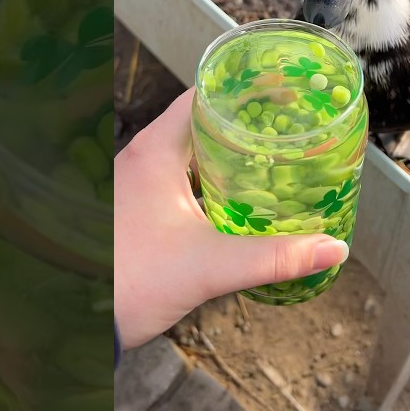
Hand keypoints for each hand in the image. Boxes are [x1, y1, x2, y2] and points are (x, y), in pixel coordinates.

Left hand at [113, 87, 349, 349]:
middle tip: (288, 129)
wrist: (78, 320)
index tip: (280, 90)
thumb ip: (274, 257)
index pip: (203, 97)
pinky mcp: (138, 213)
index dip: (243, 91)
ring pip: (192, 158)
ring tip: (274, 163)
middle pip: (202, 126)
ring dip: (229, 159)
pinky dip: (212, 187)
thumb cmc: (128, 282)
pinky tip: (239, 205)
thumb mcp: (210, 266)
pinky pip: (182, 186)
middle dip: (246, 127)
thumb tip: (330, 249)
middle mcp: (142, 161)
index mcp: (155, 152)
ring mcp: (137, 187)